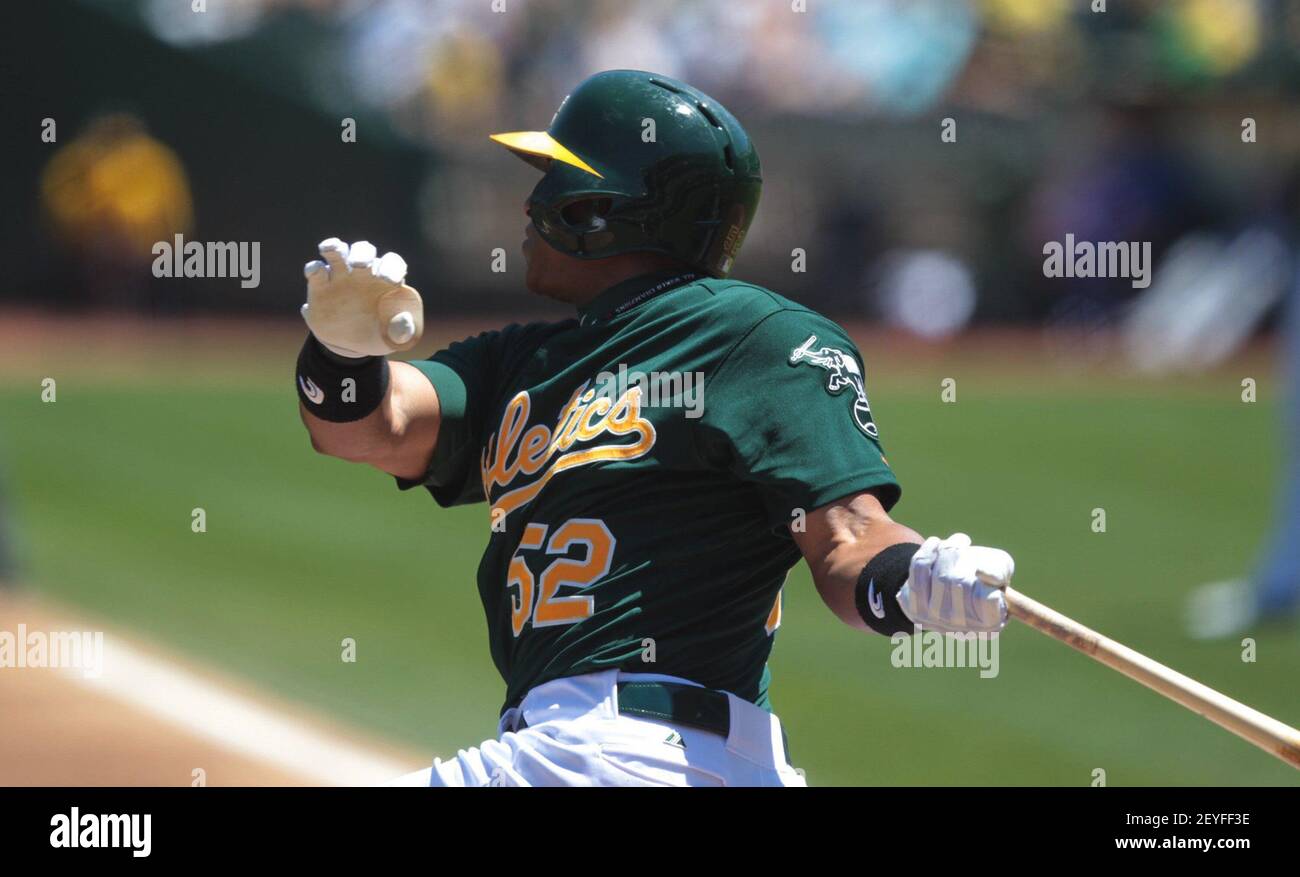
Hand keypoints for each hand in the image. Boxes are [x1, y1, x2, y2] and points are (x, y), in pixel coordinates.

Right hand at [301, 238, 423, 357]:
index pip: (392, 263)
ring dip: (335, 248)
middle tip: (360, 266)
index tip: (391, 281)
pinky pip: (316, 270)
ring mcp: (341, 276)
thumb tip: (404, 321)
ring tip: (331, 250)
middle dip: (362, 254)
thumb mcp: (396, 338)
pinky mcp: (320, 286)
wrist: (351, 346)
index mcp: (387, 280)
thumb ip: (403, 331)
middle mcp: (364, 272)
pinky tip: (316, 273)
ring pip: (338, 252)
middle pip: (364, 251)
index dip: (392, 268)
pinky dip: (314, 268)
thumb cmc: (380, 334)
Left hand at [896, 533, 1011, 633]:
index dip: (985, 576)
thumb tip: (982, 574)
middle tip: (963, 542)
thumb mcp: (1000, 567)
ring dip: (947, 548)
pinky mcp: (916, 609)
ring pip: (940, 575)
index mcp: (992, 620)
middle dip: (960, 553)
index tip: (978, 565)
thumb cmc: (981, 573)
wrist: (948, 583)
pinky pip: (920, 570)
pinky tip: (936, 544)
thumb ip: (1000, 569)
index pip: (988, 598)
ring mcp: (938, 620)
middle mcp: (964, 626)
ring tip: (953, 543)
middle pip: (960, 581)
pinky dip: (929, 550)